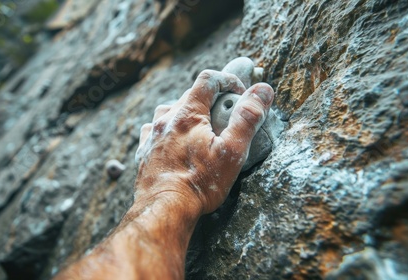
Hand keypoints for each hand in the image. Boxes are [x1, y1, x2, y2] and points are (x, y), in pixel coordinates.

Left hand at [135, 70, 274, 213]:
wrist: (164, 209)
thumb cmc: (200, 183)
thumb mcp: (232, 151)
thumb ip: (247, 118)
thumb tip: (263, 90)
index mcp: (187, 114)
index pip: (208, 79)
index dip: (227, 80)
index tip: (239, 94)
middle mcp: (166, 119)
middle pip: (190, 95)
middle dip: (211, 99)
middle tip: (226, 116)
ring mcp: (152, 135)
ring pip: (170, 110)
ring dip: (187, 112)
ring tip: (201, 129)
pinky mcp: (144, 150)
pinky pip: (155, 129)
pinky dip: (168, 128)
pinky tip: (175, 141)